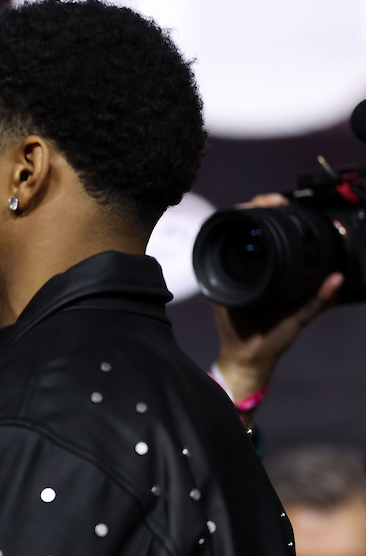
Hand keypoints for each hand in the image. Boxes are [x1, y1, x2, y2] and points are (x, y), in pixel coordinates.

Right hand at [210, 192, 340, 401]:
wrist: (248, 355)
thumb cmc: (273, 337)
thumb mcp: (302, 315)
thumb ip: (320, 299)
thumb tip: (338, 278)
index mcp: (273, 271)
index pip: (273, 236)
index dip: (279, 218)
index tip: (289, 206)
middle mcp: (251, 267)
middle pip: (252, 228)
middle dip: (260, 206)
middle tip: (274, 200)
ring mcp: (232, 271)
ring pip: (235, 235)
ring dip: (243, 216)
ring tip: (256, 205)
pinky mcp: (218, 280)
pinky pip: (218, 255)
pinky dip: (223, 237)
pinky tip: (234, 225)